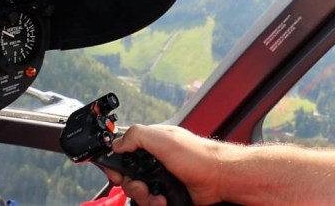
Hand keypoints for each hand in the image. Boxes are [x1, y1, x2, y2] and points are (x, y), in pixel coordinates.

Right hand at [105, 124, 224, 205]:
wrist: (218, 178)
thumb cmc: (197, 156)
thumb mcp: (164, 139)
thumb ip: (138, 136)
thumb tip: (117, 143)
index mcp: (152, 142)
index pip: (123, 151)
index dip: (116, 164)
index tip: (117, 174)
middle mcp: (154, 159)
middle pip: (127, 176)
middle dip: (132, 185)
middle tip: (142, 186)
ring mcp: (160, 177)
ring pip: (138, 191)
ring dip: (144, 197)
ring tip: (157, 197)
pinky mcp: (166, 192)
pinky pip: (150, 201)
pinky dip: (154, 203)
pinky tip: (164, 200)